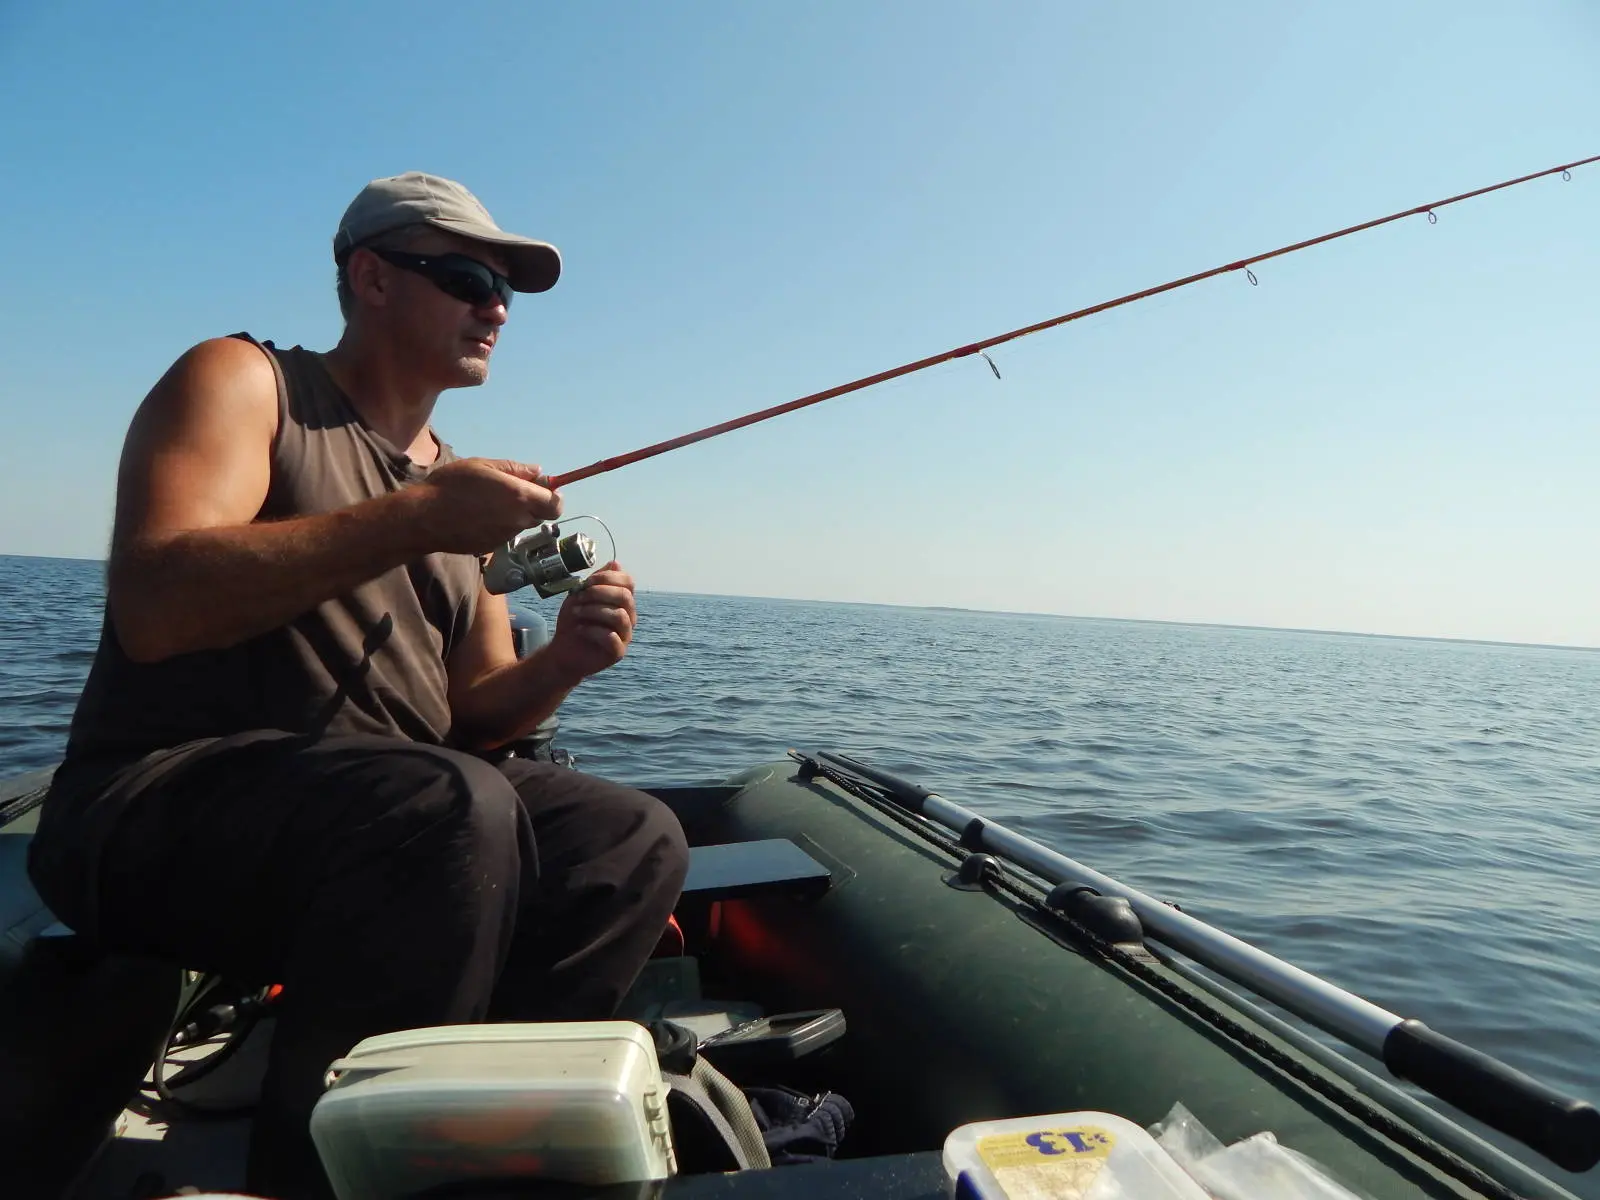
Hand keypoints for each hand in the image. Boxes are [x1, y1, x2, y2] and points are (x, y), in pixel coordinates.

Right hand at [412, 458, 562, 555]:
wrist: (424, 518)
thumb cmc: (451, 486)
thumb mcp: (482, 465)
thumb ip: (514, 469)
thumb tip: (538, 471)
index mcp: (519, 497)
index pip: (556, 505)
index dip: (553, 497)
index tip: (540, 488)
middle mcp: (517, 520)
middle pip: (540, 516)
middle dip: (532, 504)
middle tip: (510, 492)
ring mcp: (505, 536)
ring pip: (521, 525)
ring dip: (514, 515)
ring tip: (487, 502)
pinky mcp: (491, 547)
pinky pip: (504, 534)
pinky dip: (498, 525)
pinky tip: (477, 516)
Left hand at [546, 562, 635, 683]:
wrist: (563, 650)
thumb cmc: (574, 622)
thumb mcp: (581, 596)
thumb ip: (597, 581)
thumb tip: (616, 563)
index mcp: (622, 601)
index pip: (628, 582)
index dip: (608, 578)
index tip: (587, 582)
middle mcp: (628, 617)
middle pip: (625, 597)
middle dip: (599, 593)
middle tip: (579, 598)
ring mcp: (625, 635)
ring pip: (620, 616)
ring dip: (593, 611)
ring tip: (576, 613)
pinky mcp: (618, 652)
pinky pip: (611, 637)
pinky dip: (592, 631)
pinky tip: (580, 630)